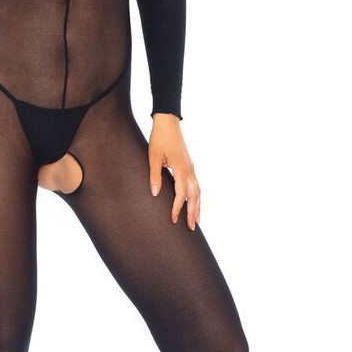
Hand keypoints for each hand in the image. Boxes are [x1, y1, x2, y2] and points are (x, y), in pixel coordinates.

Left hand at [148, 114, 200, 230]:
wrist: (168, 123)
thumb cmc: (159, 139)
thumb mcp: (153, 157)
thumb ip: (154, 176)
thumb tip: (155, 194)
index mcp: (181, 169)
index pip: (180, 194)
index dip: (177, 208)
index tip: (173, 220)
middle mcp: (189, 170)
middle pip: (194, 196)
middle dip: (193, 212)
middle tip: (191, 228)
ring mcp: (191, 168)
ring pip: (198, 191)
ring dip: (198, 206)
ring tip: (197, 220)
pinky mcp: (190, 165)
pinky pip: (196, 185)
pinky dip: (197, 196)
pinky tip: (195, 202)